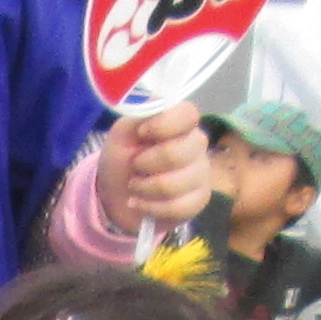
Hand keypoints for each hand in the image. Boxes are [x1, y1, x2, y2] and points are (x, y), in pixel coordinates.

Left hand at [95, 105, 212, 228]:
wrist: (119, 194)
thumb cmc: (123, 157)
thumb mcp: (123, 132)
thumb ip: (140, 116)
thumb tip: (156, 111)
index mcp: (180, 122)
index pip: (188, 114)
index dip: (163, 125)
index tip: (141, 133)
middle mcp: (196, 144)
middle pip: (176, 154)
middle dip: (144, 164)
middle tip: (134, 166)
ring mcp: (201, 172)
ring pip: (173, 185)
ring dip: (143, 188)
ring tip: (134, 185)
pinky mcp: (200, 199)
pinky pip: (176, 208)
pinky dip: (149, 207)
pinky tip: (140, 203)